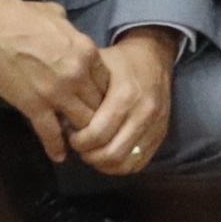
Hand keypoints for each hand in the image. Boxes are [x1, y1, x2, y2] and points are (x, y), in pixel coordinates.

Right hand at [0, 0, 108, 162]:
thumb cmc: (23, 16)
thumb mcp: (58, 16)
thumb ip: (71, 31)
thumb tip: (70, 32)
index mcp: (86, 51)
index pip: (108, 81)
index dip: (105, 94)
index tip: (100, 102)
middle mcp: (78, 75)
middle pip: (99, 105)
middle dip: (99, 116)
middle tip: (96, 127)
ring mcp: (57, 93)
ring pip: (82, 122)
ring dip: (82, 132)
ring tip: (82, 142)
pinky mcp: (34, 106)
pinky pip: (50, 132)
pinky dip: (56, 147)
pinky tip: (60, 156)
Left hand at [65, 27, 175, 176]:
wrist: (155, 56)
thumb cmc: (121, 62)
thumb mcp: (98, 66)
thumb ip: (80, 92)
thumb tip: (59, 116)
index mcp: (126, 95)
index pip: (97, 134)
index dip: (78, 141)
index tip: (71, 135)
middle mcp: (144, 112)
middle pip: (111, 153)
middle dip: (89, 155)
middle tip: (80, 146)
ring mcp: (156, 125)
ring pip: (125, 163)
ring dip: (104, 163)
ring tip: (93, 151)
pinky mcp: (161, 133)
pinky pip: (139, 163)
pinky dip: (121, 165)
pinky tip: (109, 155)